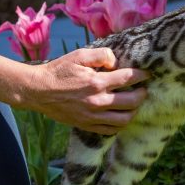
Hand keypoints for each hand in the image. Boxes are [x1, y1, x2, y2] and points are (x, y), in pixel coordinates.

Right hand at [26, 48, 149, 134]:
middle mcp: (97, 101)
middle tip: (143, 89)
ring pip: (124, 119)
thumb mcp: (79, 55)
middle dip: (142, 94)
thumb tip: (117, 62)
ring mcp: (93, 116)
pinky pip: (111, 130)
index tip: (147, 74)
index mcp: (97, 82)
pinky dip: (121, 124)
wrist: (38, 91)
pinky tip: (121, 115)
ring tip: (134, 104)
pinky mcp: (87, 125)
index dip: (142, 75)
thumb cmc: (59, 71)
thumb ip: (101, 55)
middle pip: (132, 101)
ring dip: (134, 111)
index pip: (129, 78)